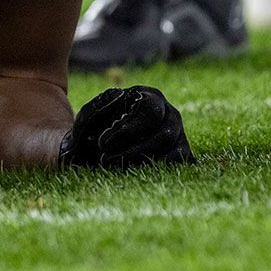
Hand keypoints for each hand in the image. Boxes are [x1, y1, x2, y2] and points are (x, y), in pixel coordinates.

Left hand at [58, 85, 193, 168]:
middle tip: (106, 160)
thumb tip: (118, 95)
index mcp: (149, 97)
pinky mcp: (182, 155)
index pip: (149, 111)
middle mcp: (170, 114)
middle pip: (165, 134)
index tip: (103, 144)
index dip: (128, 130)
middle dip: (134, 152)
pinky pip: (179, 166)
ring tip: (115, 168)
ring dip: (143, 164)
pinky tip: (132, 175)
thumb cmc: (93, 130)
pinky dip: (157, 172)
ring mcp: (179, 135)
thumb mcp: (88, 117)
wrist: (94, 150)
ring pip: (174, 153)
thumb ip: (97, 107)